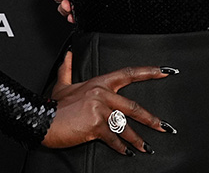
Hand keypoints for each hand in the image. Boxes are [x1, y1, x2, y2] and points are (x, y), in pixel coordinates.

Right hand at [41, 52, 171, 153]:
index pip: (129, 73)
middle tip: (165, 127)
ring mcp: (100, 109)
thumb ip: (68, 68)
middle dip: (151, 119)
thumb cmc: (53, 105)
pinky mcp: (95, 125)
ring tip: (147, 147)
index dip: (150, 72)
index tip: (167, 71)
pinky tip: (127, 152)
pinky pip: (113, 138)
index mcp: (99, 82)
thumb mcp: (62, 85)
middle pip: (133, 106)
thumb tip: (69, 54)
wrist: (41, 119)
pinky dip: (121, 147)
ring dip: (138, 139)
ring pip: (125, 126)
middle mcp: (102, 94)